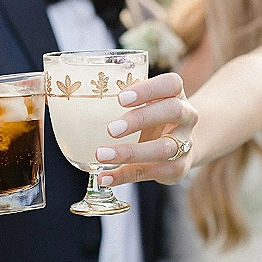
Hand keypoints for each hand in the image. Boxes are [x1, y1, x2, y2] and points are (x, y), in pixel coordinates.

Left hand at [94, 72, 197, 186]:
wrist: (183, 146)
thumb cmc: (155, 119)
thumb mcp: (147, 104)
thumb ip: (125, 100)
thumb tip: (76, 97)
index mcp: (176, 95)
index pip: (171, 84)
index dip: (148, 89)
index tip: (121, 98)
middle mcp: (186, 116)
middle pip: (172, 111)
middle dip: (141, 119)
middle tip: (111, 129)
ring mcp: (185, 143)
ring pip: (164, 148)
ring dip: (130, 152)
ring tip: (102, 154)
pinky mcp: (177, 168)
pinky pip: (151, 173)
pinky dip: (125, 176)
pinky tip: (104, 177)